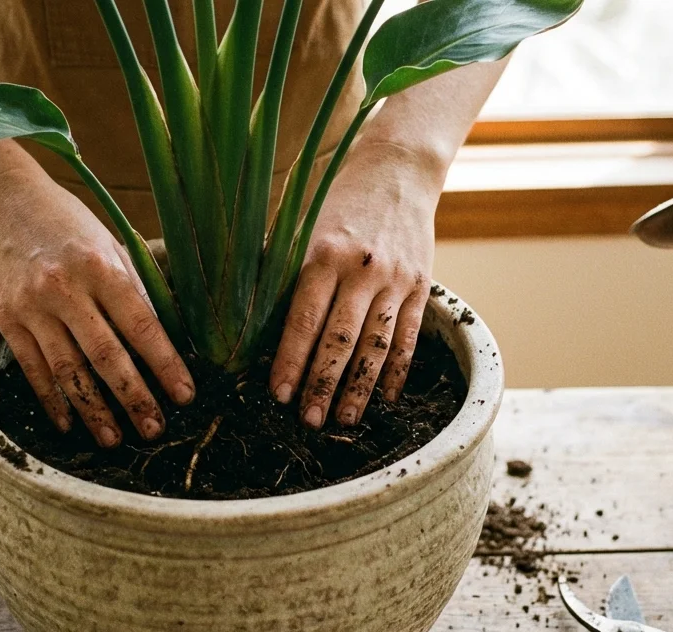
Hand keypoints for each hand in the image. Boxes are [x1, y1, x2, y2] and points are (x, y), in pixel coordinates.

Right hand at [0, 168, 194, 447]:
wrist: (1, 203)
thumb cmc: (67, 225)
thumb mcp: (109, 244)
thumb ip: (133, 289)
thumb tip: (164, 339)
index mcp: (100, 267)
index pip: (141, 326)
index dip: (166, 365)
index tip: (185, 395)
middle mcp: (65, 289)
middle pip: (106, 357)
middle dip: (134, 398)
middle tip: (154, 429)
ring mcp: (32, 307)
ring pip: (68, 371)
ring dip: (93, 411)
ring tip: (113, 439)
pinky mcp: (6, 320)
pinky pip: (33, 369)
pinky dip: (51, 400)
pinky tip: (68, 423)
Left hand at [269, 141, 438, 428]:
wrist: (399, 170)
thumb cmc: (339, 201)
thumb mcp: (304, 226)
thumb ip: (285, 272)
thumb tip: (250, 322)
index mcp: (325, 253)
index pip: (304, 318)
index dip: (291, 360)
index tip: (279, 394)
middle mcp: (363, 269)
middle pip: (341, 339)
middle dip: (322, 384)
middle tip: (309, 420)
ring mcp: (396, 280)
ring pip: (377, 345)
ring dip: (360, 388)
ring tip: (343, 419)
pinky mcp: (422, 286)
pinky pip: (408, 337)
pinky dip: (397, 371)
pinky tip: (386, 398)